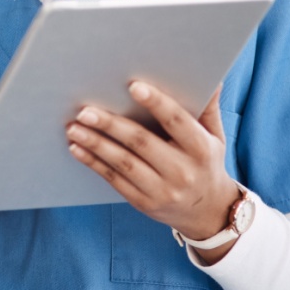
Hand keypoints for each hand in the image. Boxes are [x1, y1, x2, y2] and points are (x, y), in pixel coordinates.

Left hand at [66, 82, 238, 254]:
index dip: (156, 103)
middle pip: (141, 143)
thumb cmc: (206, 163)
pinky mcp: (144, 203)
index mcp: (200, 149)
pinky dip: (93, 163)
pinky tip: (77, 149)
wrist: (207, 212)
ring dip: (95, 144)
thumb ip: (209, 107)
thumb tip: (211, 77)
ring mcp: (162, 190)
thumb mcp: (215, 136)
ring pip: (123, 163)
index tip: (134, 86)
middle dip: (111, 125)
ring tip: (74, 128)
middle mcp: (182, 171)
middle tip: (85, 110)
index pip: (176, 121)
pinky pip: (114, 180)